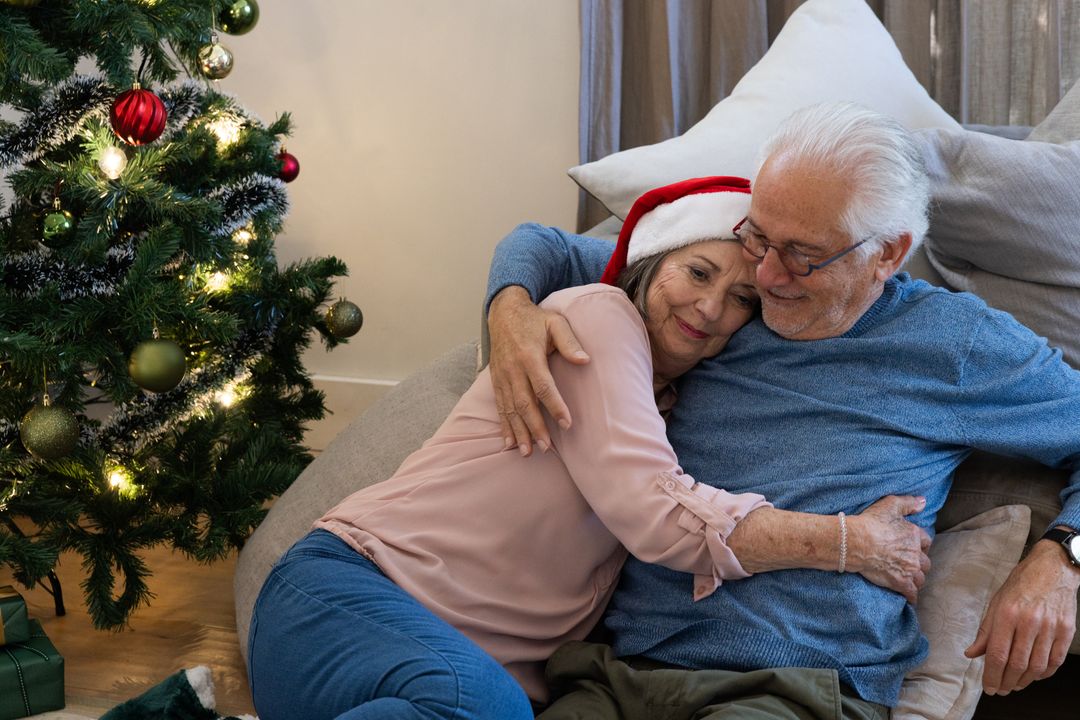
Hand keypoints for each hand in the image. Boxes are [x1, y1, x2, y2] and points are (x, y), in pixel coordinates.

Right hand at [487, 286, 588, 454]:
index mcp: (529, 355)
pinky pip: (500, 406)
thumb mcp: (555, 322)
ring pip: (510, 409)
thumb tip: (585, 360)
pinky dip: (504, 425)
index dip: (555, 405)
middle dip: (535, 427)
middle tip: (546, 448)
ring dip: (519, 432)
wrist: (504, 312)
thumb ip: (569, 341)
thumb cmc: (535, 319)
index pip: (543, 386)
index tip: (567, 423)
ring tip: (527, 452)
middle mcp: (513, 369)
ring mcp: (502, 376)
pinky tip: (509, 443)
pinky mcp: (496, 381)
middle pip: (525, 403)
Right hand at [847, 495, 930, 604]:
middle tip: (909, 564)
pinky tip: (909, 597)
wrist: (857, 541)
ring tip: (909, 579)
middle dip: (919, 563)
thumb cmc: (872, 522)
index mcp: (915, 535)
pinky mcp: (900, 582)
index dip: (919, 544)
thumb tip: (923, 502)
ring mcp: (909, 569)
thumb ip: (908, 503)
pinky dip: (911, 596)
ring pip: (920, 578)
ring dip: (916, 578)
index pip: (925, 542)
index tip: (912, 546)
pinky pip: (912, 593)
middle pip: (925, 562)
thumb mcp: (890, 505)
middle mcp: (915, 554)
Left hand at [964, 538, 1079, 694]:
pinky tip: (1034, 675)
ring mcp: (1051, 627)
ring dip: (1024, 681)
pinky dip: (1044, 673)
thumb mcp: (996, 602)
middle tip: (1000, 689)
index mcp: (1007, 614)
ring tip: (1014, 685)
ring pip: (1037, 666)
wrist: (1052, 569)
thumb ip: (985, 631)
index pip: (997, 654)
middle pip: (1017, 664)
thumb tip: (972, 653)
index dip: (992, 675)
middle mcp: (1029, 622)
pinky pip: (1055, 660)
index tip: (988, 687)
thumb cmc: (1021, 584)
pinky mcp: (1067, 630)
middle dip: (1006, 682)